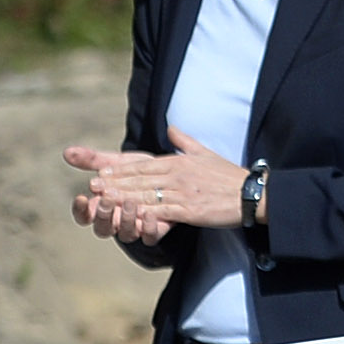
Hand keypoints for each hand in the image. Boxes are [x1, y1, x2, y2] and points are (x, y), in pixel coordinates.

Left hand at [63, 133, 247, 243]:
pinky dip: (143, 214)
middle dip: (114, 183)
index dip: (119, 170)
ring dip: (122, 198)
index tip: (100, 172)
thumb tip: (172, 127)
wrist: (251, 193)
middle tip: (92, 186)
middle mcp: (177, 175)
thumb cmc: (228, 176)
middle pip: (139, 179)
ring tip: (103, 200)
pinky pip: (162, 212)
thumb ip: (185, 141)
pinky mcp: (190, 210)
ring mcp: (182, 193)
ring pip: (146, 195)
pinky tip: (130, 216)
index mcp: (178, 162)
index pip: (142, 165)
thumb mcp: (205, 153)